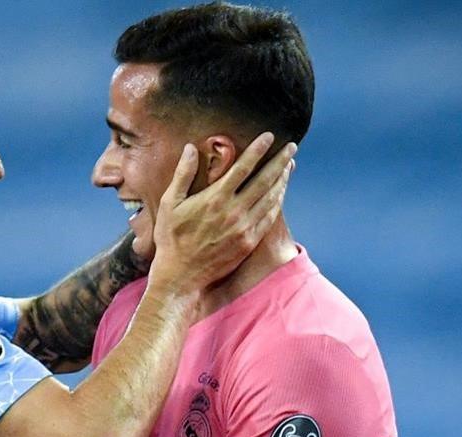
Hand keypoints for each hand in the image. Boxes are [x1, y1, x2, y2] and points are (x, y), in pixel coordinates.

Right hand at [149, 132, 295, 291]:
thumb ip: (182, 174)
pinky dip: (277, 202)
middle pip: (264, 180)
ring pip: (270, 199)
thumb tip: (189, 148)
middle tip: (291, 146)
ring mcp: (244, 229)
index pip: (243, 167)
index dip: (258, 150)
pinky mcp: (249, 243)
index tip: (269, 136)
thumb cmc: (172, 238)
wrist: (181, 275)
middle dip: (279, 161)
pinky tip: (280, 193)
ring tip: (289, 165)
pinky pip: (269, 218)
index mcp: (215, 198)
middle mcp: (234, 212)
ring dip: (282, 180)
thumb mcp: (170, 203)